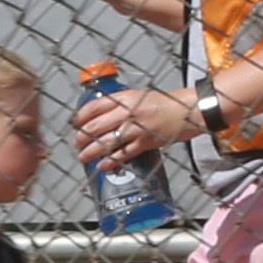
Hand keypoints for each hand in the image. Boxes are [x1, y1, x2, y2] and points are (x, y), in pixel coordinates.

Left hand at [73, 83, 199, 171]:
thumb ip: (121, 104)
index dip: (81, 117)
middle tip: (77, 143)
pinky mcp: (145, 143)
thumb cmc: (165, 103)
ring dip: (92, 151)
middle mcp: (127, 112)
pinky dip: (110, 162)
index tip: (75, 124)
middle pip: (96, 126)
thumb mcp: (139, 96)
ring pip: (106, 142)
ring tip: (84, 157)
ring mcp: (135, 128)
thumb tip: (102, 115)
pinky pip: (123, 154)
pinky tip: (102, 166)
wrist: (187, 110)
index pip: (94, 107)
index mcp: (125, 98)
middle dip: (82, 137)